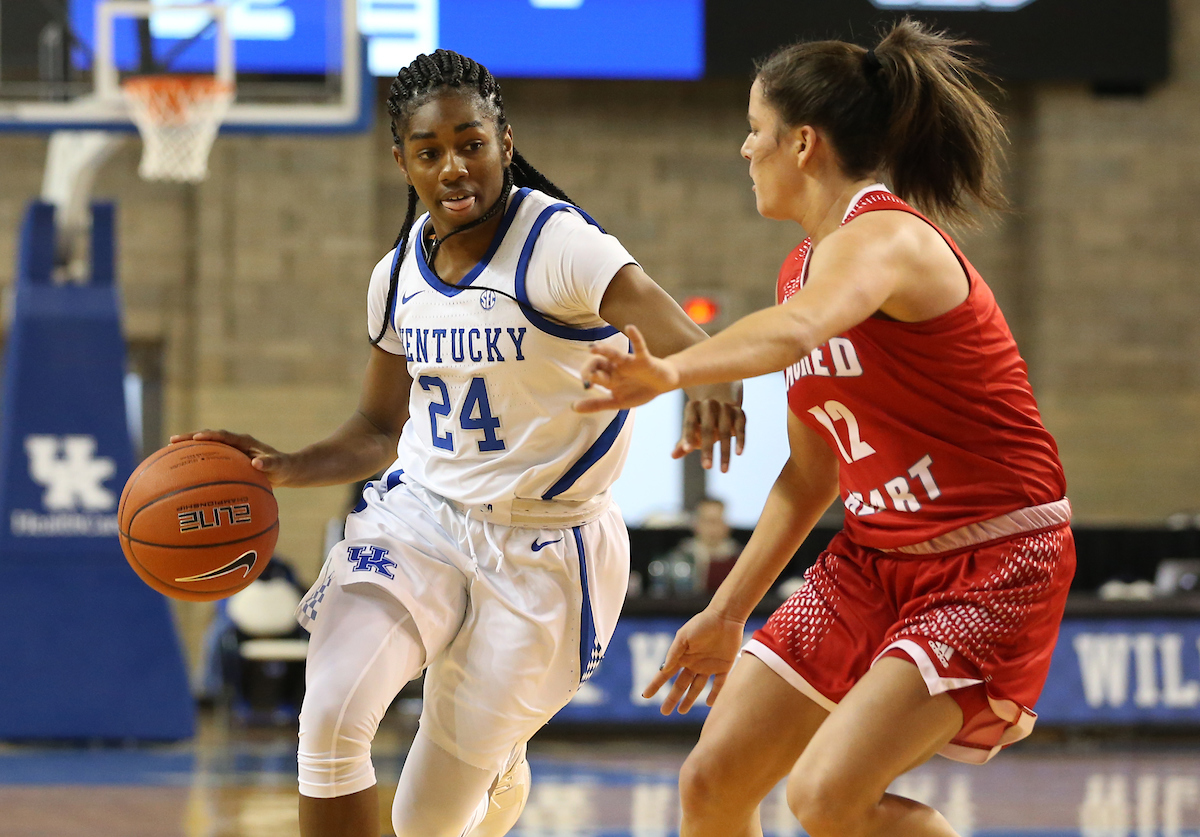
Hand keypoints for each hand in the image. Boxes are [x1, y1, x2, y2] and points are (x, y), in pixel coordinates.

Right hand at [168, 429, 294, 486]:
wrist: (284, 470)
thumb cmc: (282, 468)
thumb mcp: (279, 467)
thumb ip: (270, 464)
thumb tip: (257, 463)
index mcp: (244, 441)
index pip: (224, 436)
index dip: (210, 436)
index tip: (196, 439)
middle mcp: (235, 442)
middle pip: (209, 436)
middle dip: (191, 438)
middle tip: (171, 441)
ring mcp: (230, 449)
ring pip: (206, 445)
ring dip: (190, 446)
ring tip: (169, 450)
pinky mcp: (228, 458)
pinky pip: (209, 457)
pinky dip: (196, 458)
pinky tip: (182, 468)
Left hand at [573, 325, 680, 413]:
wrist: (664, 384)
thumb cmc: (640, 391)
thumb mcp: (618, 402)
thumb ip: (597, 404)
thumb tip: (573, 408)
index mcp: (609, 378)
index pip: (592, 373)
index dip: (587, 377)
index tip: (587, 384)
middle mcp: (616, 368)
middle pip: (599, 363)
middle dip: (592, 367)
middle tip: (589, 374)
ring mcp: (629, 363)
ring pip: (614, 354)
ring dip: (604, 350)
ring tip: (593, 349)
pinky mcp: (644, 359)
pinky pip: (639, 346)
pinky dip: (636, 337)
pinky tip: (630, 328)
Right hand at [640, 608, 746, 714]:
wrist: (726, 617)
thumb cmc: (702, 624)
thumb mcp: (684, 636)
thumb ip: (674, 653)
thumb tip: (663, 670)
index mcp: (682, 655)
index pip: (665, 674)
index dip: (655, 685)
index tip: (646, 696)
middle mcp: (693, 663)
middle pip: (680, 685)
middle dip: (672, 698)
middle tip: (664, 712)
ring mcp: (708, 666)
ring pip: (697, 687)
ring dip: (689, 699)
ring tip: (682, 712)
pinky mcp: (723, 666)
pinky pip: (719, 684)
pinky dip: (715, 694)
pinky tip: (710, 704)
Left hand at [675, 385, 745, 471]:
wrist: (720, 401)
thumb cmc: (701, 421)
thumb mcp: (691, 429)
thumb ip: (683, 443)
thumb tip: (673, 456)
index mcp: (693, 407)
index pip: (690, 423)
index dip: (689, 436)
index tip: (688, 450)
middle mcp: (709, 404)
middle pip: (708, 429)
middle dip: (707, 449)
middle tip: (707, 467)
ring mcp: (725, 407)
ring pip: (725, 431)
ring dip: (725, 452)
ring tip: (723, 470)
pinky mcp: (739, 412)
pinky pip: (740, 428)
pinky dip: (740, 440)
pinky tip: (738, 453)